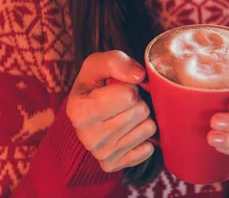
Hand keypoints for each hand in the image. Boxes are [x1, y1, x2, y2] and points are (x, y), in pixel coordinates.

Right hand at [66, 50, 156, 172]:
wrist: (88, 109)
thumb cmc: (96, 84)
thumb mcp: (100, 64)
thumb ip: (117, 62)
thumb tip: (140, 76)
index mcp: (79, 111)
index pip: (129, 95)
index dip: (130, 86)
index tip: (119, 88)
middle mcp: (87, 137)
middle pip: (141, 111)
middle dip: (139, 101)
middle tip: (125, 101)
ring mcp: (100, 154)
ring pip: (148, 128)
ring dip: (143, 118)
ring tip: (127, 114)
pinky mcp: (113, 165)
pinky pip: (148, 149)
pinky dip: (143, 138)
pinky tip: (129, 130)